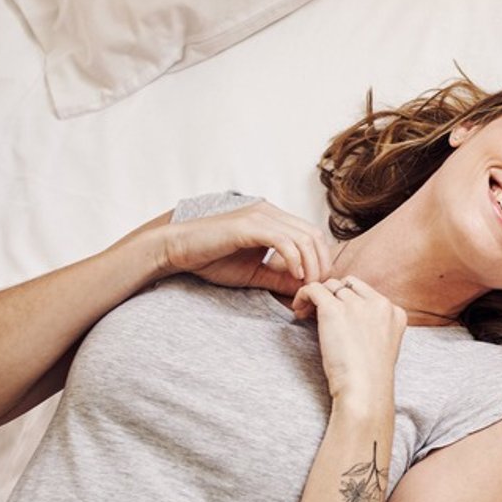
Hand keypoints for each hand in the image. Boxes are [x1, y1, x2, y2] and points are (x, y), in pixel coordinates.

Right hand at [159, 201, 339, 295]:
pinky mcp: (249, 225)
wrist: (178, 250)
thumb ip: (279, 277)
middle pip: (314, 235)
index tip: (317, 285)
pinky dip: (294, 259)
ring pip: (303, 237)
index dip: (322, 260)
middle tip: (317, 288)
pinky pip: (284, 241)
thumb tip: (305, 288)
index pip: (312, 235)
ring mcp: (260, 216)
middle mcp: (270, 213)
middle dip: (321, 264)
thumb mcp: (254, 273)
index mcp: (273, 220)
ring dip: (311, 264)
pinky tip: (294, 275)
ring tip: (306, 285)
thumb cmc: (212, 260)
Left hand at [292, 275, 406, 406]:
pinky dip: (303, 295)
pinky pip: (314, 288)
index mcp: (395, 312)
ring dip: (317, 298)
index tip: (337, 317)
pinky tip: (298, 309)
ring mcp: (357, 305)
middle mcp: (379, 304)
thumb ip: (374, 326)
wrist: (364, 390)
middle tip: (318, 314)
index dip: (348, 301)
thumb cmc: (370, 378)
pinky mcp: (334, 310)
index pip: (367, 292)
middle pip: (348, 286)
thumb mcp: (384, 347)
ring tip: (306, 314)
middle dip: (332, 296)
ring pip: (330, 286)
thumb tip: (349, 319)